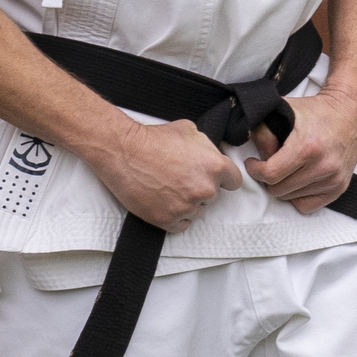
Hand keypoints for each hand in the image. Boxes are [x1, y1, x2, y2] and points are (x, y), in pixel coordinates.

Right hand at [85, 118, 241, 231]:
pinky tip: (164, 204)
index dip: (222, 179)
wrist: (122, 150)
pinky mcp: (167, 219)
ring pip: (197, 212)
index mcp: (215, 167)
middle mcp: (205, 189)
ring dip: (186, 204)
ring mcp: (186, 206)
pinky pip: (181, 225)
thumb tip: (214, 155)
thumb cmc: (153, 138)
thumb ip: (208, 148)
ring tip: (167, 189)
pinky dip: (174, 218)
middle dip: (200, 189)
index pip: (234, 182)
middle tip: (179, 179)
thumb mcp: (190, 131)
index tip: (210, 178)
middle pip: (212, 197)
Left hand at [244, 80, 356, 213]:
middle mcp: (323, 166)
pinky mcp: (341, 186)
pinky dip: (299, 196)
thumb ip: (262, 129)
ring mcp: (334, 178)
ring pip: (291, 198)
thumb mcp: (285, 111)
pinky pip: (308, 206)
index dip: (255, 170)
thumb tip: (249, 148)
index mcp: (307, 147)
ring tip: (286, 170)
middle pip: (278, 190)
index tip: (254, 163)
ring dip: (284, 186)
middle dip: (268, 178)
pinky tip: (298, 181)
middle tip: (270, 165)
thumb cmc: (316, 110)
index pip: (270, 175)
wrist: (351, 110)